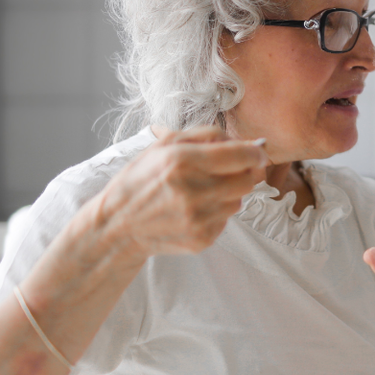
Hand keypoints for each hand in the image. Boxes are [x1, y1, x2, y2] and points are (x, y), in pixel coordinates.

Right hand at [92, 126, 268, 260]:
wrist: (117, 225)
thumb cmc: (141, 180)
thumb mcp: (164, 145)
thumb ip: (207, 136)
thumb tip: (247, 142)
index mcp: (182, 161)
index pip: (242, 156)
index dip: (256, 152)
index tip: (257, 151)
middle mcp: (193, 191)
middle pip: (248, 179)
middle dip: (245, 171)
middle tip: (231, 169)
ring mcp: (198, 218)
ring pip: (240, 200)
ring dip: (230, 192)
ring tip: (203, 190)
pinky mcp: (202, 238)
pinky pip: (227, 219)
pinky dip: (217, 211)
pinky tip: (195, 209)